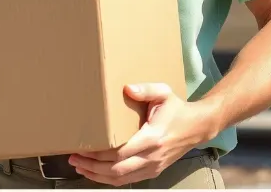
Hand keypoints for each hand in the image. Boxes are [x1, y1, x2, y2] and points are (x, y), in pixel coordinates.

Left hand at [68, 83, 213, 185]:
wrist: (196, 127)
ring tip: (79, 166)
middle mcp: (151, 157)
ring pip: (120, 179)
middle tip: (74, 158)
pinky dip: (109, 179)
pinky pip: (127, 180)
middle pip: (116, 170)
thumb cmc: (176, 108)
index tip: (82, 147)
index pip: (120, 152)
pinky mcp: (152, 171)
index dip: (98, 154)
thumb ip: (145, 89)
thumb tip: (127, 89)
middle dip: (92, 166)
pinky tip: (96, 172)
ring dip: (97, 175)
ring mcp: (152, 167)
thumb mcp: (163, 92)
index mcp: (152, 138)